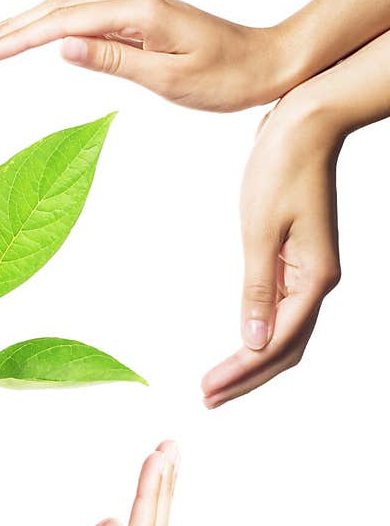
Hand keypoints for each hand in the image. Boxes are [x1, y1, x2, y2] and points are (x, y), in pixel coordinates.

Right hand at [0, 0, 293, 110]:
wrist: (267, 61)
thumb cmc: (226, 77)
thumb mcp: (169, 78)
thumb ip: (113, 61)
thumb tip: (62, 47)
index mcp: (136, 13)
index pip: (61, 24)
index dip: (17, 39)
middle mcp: (131, 0)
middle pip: (54, 9)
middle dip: (8, 29)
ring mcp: (133, 5)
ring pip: (64, 10)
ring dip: (23, 25)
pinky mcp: (137, 16)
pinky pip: (82, 17)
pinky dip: (49, 27)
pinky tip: (32, 37)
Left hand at [201, 91, 341, 408]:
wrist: (305, 126)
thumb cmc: (281, 169)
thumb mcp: (260, 230)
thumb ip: (257, 290)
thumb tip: (251, 342)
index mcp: (313, 278)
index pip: (275, 342)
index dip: (241, 372)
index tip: (208, 390)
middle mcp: (318, 282)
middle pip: (284, 348)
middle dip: (246, 378)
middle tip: (207, 398)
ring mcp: (311, 273)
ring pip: (286, 335)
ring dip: (253, 363)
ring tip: (219, 383)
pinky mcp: (299, 262)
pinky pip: (283, 313)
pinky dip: (260, 336)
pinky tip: (240, 347)